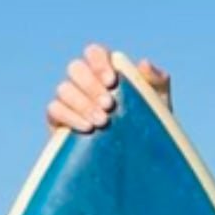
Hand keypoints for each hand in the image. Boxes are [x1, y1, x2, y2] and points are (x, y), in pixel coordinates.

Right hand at [46, 43, 172, 133]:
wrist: (138, 162)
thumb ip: (157, 80)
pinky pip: (54, 109)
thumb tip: (143, 64)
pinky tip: (88, 128)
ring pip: (64, 89)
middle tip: (109, 105)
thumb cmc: (149, 128)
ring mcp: (70, 102)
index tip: (112, 81)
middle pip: (75, 68)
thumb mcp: (160, 104)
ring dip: (82, 103)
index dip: (99, 62)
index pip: (94, 53)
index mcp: (105, 72)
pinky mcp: (59, 122)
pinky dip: (69, 116)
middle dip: (91, 85)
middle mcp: (84, 83)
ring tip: (102, 121)